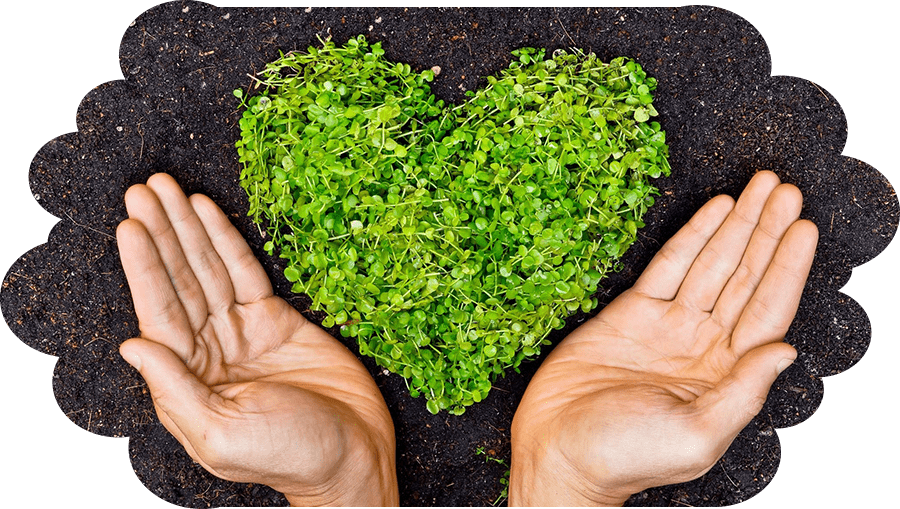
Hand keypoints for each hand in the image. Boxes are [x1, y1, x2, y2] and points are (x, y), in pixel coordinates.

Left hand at [116, 173, 396, 505]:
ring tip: (166, 188)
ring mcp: (241, 332)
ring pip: (207, 270)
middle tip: (143, 188)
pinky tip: (207, 211)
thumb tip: (131, 345)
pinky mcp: (276, 319)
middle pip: (178, 281)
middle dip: (161, 234)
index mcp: (188, 380)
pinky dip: (226, 240)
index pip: (159, 313)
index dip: (145, 267)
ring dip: (186, 228)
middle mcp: (207, 350)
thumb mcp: (223, 435)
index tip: (131, 224)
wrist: (354, 453)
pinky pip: (245, 273)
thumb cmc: (288, 455)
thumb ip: (175, 391)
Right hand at [509, 171, 817, 505]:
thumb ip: (743, 393)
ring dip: (738, 225)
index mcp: (727, 374)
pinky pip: (668, 266)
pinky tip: (715, 211)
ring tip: (760, 187)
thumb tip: (787, 350)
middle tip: (786, 189)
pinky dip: (693, 236)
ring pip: (712, 264)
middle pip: (746, 277)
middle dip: (767, 232)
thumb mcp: (697, 437)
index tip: (804, 227)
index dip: (788, 268)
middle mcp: (704, 343)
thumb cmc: (628, 456)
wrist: (560, 450)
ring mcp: (669, 324)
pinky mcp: (630, 312)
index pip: (768, 310)